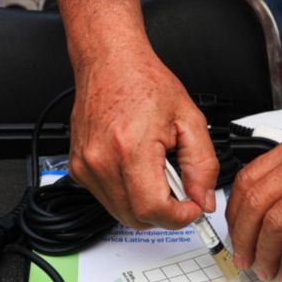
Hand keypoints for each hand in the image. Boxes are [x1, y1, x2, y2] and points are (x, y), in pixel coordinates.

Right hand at [68, 41, 218, 229]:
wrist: (110, 63)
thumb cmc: (143, 82)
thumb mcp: (189, 120)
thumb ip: (203, 166)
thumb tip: (204, 199)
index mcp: (130, 149)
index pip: (153, 210)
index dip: (179, 216)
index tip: (192, 207)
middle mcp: (102, 161)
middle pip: (137, 218)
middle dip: (165, 213)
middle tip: (179, 188)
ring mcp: (86, 167)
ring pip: (122, 213)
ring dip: (146, 204)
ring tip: (157, 170)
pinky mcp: (78, 168)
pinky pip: (108, 199)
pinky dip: (128, 193)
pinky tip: (138, 168)